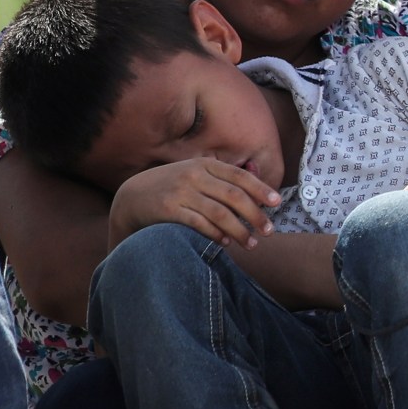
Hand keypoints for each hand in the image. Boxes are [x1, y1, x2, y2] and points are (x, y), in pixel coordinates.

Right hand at [109, 160, 279, 248]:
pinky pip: (199, 224)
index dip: (260, 190)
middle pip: (234, 196)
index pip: (239, 176)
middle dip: (255, 215)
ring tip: (251, 244)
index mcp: (204, 164)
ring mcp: (180, 191)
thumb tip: (259, 188)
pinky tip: (226, 243)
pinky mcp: (168, 209)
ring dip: (239, 230)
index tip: (276, 203)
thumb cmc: (173, 188)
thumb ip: (221, 179)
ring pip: (219, 213)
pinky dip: (216, 234)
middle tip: (268, 231)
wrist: (130, 198)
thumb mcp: (195, 175)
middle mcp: (193, 175)